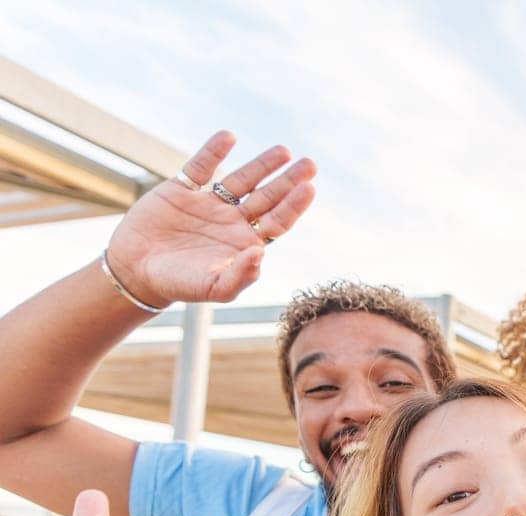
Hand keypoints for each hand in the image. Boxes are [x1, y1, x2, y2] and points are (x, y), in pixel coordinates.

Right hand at [104, 131, 316, 308]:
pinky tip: (228, 137)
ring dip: (262, 165)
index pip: (278, 221)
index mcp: (245, 242)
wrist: (136, 272)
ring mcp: (209, 204)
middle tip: (309, 164)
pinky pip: (201, 167)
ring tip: (283, 151)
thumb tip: (260, 252)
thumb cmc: (180, 285)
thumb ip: (241, 275)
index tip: (309, 188)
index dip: (294, 205)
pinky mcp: (182, 190)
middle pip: (267, 197)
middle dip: (288, 180)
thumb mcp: (215, 288)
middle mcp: (232, 221)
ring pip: (241, 179)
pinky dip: (213, 152)